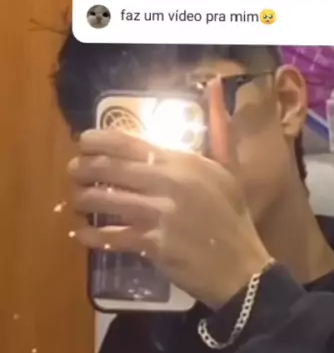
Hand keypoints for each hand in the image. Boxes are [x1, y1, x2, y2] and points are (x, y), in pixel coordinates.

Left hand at [68, 78, 271, 309]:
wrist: (242, 266)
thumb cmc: (233, 218)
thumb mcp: (227, 171)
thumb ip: (216, 131)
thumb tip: (217, 86)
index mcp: (183, 162)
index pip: (129, 143)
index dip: (99, 140)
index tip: (83, 142)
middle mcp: (168, 183)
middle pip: (111, 169)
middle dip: (84, 168)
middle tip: (73, 171)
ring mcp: (160, 214)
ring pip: (107, 201)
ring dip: (84, 200)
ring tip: (76, 201)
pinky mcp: (154, 244)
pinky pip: (113, 237)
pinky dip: (93, 236)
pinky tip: (82, 235)